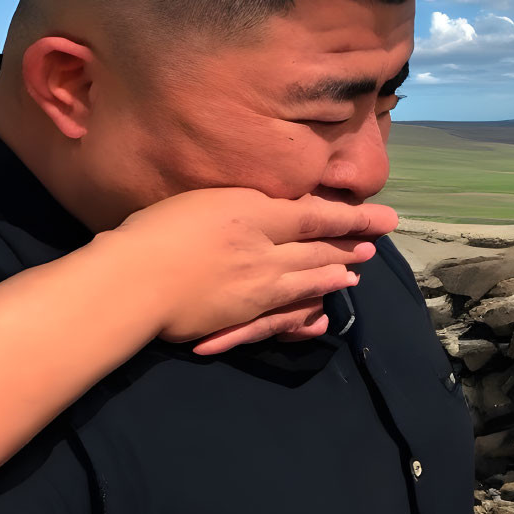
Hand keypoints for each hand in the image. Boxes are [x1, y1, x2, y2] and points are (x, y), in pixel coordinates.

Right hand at [99, 188, 398, 355]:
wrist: (131, 279)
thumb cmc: (152, 232)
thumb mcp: (201, 200)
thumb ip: (240, 204)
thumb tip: (266, 206)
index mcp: (252, 212)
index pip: (315, 214)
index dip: (352, 217)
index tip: (382, 218)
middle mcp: (264, 248)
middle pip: (318, 247)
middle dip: (350, 245)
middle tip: (375, 245)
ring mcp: (257, 285)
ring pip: (308, 279)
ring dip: (335, 275)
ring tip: (356, 274)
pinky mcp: (245, 314)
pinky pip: (288, 311)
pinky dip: (310, 309)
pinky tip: (322, 307)